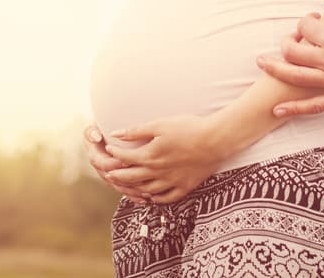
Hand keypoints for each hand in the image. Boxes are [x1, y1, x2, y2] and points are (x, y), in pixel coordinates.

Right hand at [82, 124, 146, 203]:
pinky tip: (146, 199)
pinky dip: (135, 196)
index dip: (114, 164)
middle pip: (113, 179)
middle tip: (142, 180)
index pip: (103, 164)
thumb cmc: (100, 129)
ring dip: (132, 191)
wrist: (102, 135)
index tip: (127, 161)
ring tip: (147, 193)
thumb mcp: (93, 128)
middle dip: (127, 180)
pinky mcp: (118, 181)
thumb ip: (91, 131)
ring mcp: (110, 177)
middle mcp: (101, 169)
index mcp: (95, 157)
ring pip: (120, 187)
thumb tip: (96, 137)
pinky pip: (126, 191)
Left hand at [102, 114, 227, 204]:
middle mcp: (157, 172)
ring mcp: (171, 182)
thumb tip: (116, 133)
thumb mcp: (160, 125)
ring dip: (133, 189)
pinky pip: (166, 198)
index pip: (124, 158)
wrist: (214, 140)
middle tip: (109, 174)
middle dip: (118, 176)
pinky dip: (156, 199)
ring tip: (127, 186)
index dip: (114, 153)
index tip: (109, 149)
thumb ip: (136, 131)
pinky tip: (152, 196)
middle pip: (131, 178)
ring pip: (146, 191)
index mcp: (149, 156)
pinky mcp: (184, 187)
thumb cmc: (188, 128)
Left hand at [257, 0, 323, 116]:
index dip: (304, 20)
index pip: (305, 27)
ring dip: (277, 69)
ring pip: (297, 77)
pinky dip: (294, 108)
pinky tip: (277, 109)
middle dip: (286, 41)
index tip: (313, 18)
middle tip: (290, 38)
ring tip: (263, 63)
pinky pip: (314, 106)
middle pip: (293, 52)